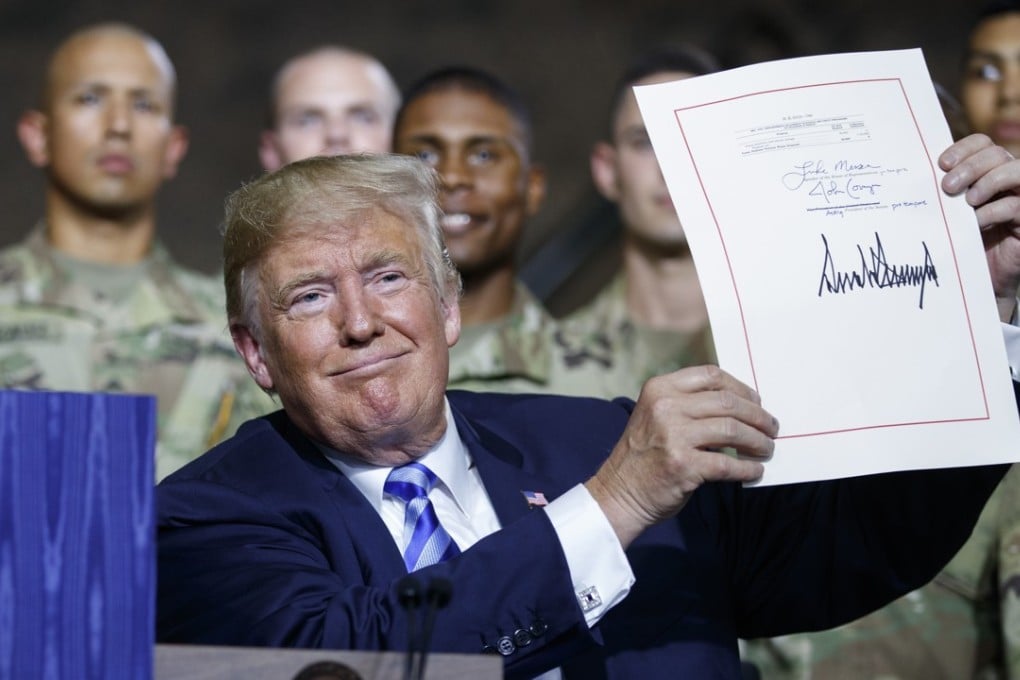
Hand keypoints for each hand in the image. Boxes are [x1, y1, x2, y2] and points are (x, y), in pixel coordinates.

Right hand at [585, 365, 777, 547]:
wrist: (619, 493)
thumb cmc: (644, 455)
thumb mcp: (656, 415)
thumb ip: (688, 404)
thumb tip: (741, 405)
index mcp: (659, 388)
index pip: (711, 376)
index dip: (740, 388)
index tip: (755, 402)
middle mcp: (666, 407)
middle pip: (728, 402)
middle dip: (757, 416)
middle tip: (771, 428)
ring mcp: (674, 436)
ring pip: (733, 430)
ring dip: (758, 441)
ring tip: (766, 448)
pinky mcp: (683, 465)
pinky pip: (728, 464)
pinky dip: (747, 468)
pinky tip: (754, 471)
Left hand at [940, 133, 1019, 320]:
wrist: (976, 276)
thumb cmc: (959, 240)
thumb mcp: (948, 213)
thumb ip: (943, 193)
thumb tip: (916, 174)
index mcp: (987, 170)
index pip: (982, 143)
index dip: (964, 148)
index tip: (941, 164)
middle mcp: (1008, 179)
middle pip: (997, 154)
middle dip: (971, 167)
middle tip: (947, 187)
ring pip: (1016, 171)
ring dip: (989, 182)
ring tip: (968, 201)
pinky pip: (1016, 205)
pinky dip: (993, 211)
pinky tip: (976, 224)